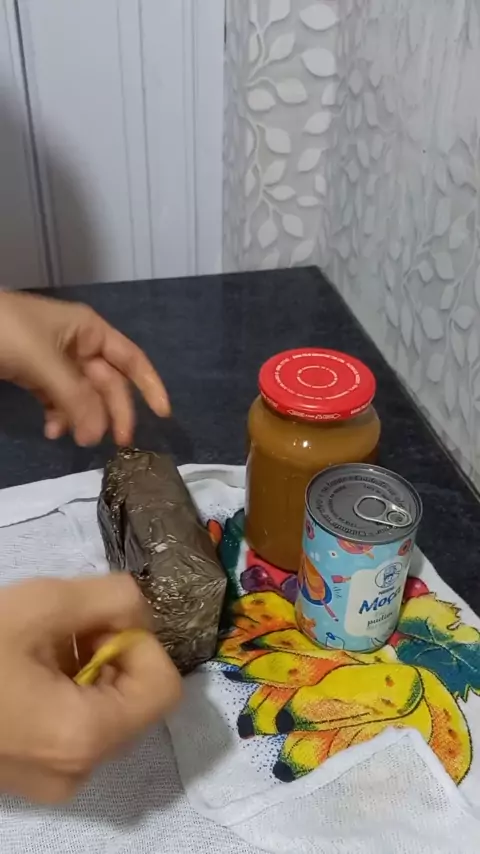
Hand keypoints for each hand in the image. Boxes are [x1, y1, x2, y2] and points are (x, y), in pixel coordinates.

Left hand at [0, 291, 169, 445]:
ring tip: (73, 439)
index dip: (150, 385)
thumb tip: (98, 437)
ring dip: (83, 418)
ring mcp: (56, 361)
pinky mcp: (35, 375)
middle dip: (111, 412)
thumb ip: (75, 398)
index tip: (162, 415)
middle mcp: (79, 345)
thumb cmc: (6, 331)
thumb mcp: (44, 363)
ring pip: (83, 396)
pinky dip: (59, 416)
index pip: (131, 359)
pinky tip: (52, 430)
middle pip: (107, 384)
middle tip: (115, 444)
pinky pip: (58, 400)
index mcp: (89, 330)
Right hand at [0, 574, 181, 802]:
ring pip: (106, 710)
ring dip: (88, 667)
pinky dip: (67, 690)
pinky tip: (27, 667)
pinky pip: (75, 727)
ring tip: (41, 643)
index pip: (163, 686)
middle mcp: (79, 770)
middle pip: (135, 698)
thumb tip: (141, 608)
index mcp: (86, 735)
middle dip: (112, 650)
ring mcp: (53, 780)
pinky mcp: (31, 776)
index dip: (142, 641)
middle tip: (69, 625)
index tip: (101, 619)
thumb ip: (112, 597)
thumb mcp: (42, 604)